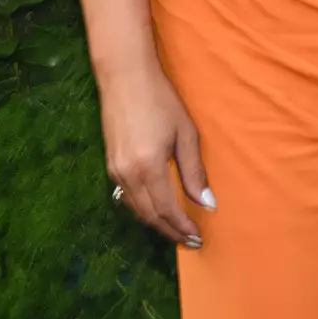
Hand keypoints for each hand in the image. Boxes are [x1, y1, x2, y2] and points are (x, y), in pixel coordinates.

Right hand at [100, 61, 214, 247]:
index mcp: (148, 169)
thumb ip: (194, 172)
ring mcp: (114, 171)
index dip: (182, 227)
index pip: (166, 210)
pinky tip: (156, 209)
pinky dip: (143, 209)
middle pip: (149, 215)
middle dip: (170, 231)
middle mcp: (127, 175)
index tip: (198, 238)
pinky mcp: (110, 164)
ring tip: (176, 230)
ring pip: (136, 209)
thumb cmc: (160, 101)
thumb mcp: (184, 134)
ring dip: (156, 222)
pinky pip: (127, 197)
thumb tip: (207, 203)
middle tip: (190, 240)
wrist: (125, 78)